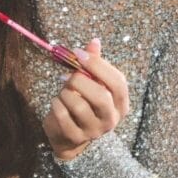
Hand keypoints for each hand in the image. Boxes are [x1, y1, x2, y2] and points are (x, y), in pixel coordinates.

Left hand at [43, 38, 129, 160]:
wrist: (69, 135)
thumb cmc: (83, 103)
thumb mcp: (91, 83)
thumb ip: (94, 64)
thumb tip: (94, 41)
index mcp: (121, 103)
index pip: (118, 83)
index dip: (98, 66)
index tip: (79, 54)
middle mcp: (111, 119)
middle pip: (101, 97)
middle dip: (80, 80)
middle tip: (67, 75)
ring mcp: (94, 131)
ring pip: (79, 106)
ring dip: (65, 93)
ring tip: (63, 92)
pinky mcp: (75, 136)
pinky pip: (63, 115)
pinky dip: (56, 104)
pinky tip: (57, 102)